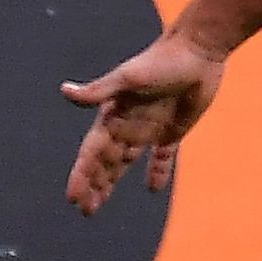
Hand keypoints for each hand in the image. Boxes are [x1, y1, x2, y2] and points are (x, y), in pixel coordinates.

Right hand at [61, 31, 227, 211]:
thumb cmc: (161, 62)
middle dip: (94, 184)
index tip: (73, 197)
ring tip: (100, 203)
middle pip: (105, 161)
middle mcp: (127, 124)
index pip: (92, 152)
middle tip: (85, 210)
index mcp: (113, 115)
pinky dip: (157, 171)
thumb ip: (98, 91)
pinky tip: (153, 189)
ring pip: (125, 162)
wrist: (197, 50)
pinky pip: (162, 157)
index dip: (82, 174)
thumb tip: (64, 91)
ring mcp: (149, 128)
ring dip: (112, 181)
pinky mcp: (173, 130)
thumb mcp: (128, 78)